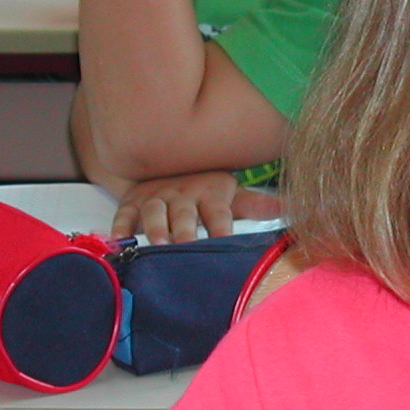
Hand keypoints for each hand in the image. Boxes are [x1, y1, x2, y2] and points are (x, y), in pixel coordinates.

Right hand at [115, 172, 282, 241]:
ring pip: (154, 211)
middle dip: (184, 229)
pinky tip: (118, 239)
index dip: (222, 227)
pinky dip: (120, 225)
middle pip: (185, 213)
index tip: (226, 242)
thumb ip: (256, 206)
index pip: (219, 213)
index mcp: (210, 195)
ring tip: (157, 242)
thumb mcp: (232, 194)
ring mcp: (156, 197)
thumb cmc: (206, 188)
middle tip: (185, 245)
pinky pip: (124, 213)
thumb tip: (291, 210)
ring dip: (155, 226)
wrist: (169, 164)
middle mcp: (183, 195)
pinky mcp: (132, 201)